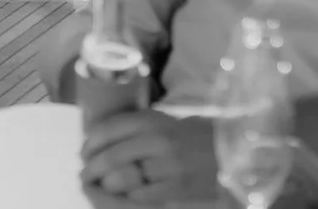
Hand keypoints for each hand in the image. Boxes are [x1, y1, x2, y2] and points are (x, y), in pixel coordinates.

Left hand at [78, 108, 218, 204]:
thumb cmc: (201, 135)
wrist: (234, 152)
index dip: (90, 142)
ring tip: (101, 187)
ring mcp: (167, 165)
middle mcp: (157, 140)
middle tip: (84, 174)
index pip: (109, 128)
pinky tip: (127, 195)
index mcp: (154, 120)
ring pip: (123, 179)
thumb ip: (143, 126)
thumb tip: (109, 137)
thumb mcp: (170, 121)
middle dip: (91, 168)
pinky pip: (142, 196)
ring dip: (107, 185)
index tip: (82, 151)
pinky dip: (130, 197)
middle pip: (111, 156)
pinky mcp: (177, 187)